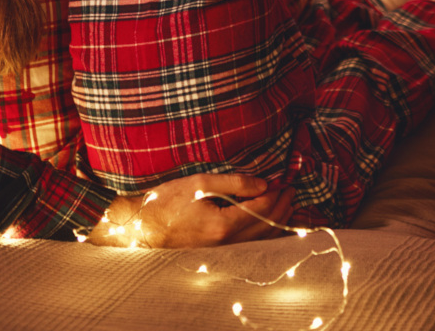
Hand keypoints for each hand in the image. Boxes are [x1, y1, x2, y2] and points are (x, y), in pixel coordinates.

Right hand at [88, 173, 291, 247]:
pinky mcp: (217, 254)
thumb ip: (234, 183)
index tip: (286, 179)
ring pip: (261, 239)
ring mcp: (222, 252)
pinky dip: (265, 232)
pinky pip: (250, 244)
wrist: (141, 228)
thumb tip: (263, 184)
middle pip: (266, 225)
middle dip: (283, 206)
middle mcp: (226, 244)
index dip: (277, 193)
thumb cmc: (165, 202)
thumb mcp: (199, 183)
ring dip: (278, 220)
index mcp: (222, 225)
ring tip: (289, 204)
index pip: (262, 209)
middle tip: (293, 188)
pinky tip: (270, 223)